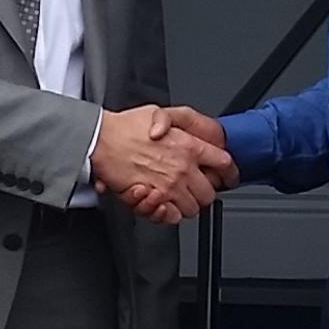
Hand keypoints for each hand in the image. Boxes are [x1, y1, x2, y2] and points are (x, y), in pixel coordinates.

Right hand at [91, 105, 234, 221]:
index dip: (228, 172)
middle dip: (203, 193)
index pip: (224, 163)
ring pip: (192, 208)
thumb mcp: (158, 112)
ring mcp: (169, 186)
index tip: (228, 177)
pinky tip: (161, 203)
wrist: (100, 140)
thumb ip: (179, 120)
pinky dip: (167, 214)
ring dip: (185, 204)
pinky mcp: (153, 199)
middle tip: (193, 188)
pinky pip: (171, 217)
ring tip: (174, 196)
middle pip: (210, 193)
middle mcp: (183, 168)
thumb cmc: (125, 126)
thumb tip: (192, 132)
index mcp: (189, 146)